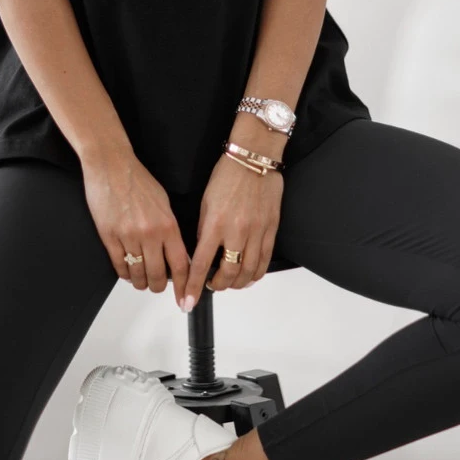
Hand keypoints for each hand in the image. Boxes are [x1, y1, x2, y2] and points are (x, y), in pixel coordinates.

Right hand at [81, 152, 191, 307]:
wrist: (111, 165)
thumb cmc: (138, 180)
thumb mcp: (164, 203)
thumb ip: (171, 229)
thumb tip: (176, 253)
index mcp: (168, 225)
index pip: (181, 265)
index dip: (184, 286)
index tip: (185, 299)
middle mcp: (150, 234)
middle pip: (158, 276)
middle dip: (158, 287)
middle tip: (157, 286)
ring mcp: (128, 237)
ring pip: (138, 275)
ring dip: (140, 282)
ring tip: (140, 280)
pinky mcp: (109, 237)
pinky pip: (119, 266)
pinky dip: (124, 274)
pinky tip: (126, 271)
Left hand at [184, 153, 283, 309]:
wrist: (254, 159)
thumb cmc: (227, 175)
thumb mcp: (206, 202)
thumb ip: (205, 229)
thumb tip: (203, 252)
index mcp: (215, 224)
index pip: (201, 264)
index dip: (192, 286)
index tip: (188, 301)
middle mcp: (237, 231)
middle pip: (228, 274)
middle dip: (217, 286)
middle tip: (211, 286)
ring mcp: (257, 232)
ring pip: (248, 272)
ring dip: (237, 283)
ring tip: (229, 283)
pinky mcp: (271, 229)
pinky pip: (265, 260)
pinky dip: (256, 273)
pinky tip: (250, 275)